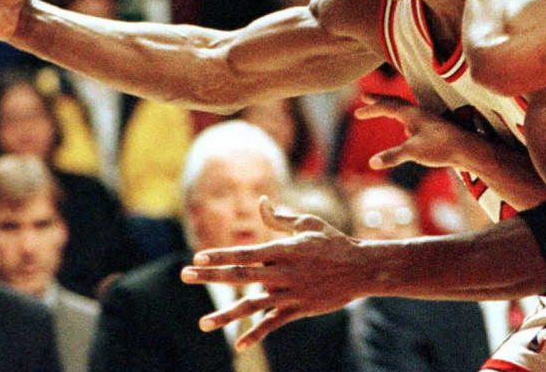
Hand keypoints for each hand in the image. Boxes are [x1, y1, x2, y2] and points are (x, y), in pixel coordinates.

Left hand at [181, 197, 363, 348]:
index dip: (220, 255)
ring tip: (203, 323)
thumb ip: (280, 217)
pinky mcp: (298, 309)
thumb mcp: (307, 224)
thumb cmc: (333, 241)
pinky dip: (256, 334)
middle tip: (184, 275)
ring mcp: (289, 294)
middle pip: (239, 275)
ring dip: (225, 315)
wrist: (361, 269)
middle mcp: (281, 272)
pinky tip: (238, 344)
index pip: (244, 253)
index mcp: (282, 249)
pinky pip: (272, 323)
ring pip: (251, 305)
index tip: (197, 258)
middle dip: (210, 276)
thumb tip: (261, 202)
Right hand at [355, 94, 484, 169]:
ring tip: (383, 110)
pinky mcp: (434, 130)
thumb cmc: (441, 147)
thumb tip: (372, 162)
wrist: (468, 150)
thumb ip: (392, 156)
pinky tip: (407, 132)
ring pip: (406, 110)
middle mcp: (419, 113)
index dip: (371, 108)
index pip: (387, 106)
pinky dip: (405, 121)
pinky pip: (414, 120)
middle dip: (379, 100)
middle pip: (395, 102)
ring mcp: (428, 121)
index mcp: (412, 113)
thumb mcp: (413, 152)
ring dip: (392, 108)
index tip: (357, 112)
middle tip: (365, 97)